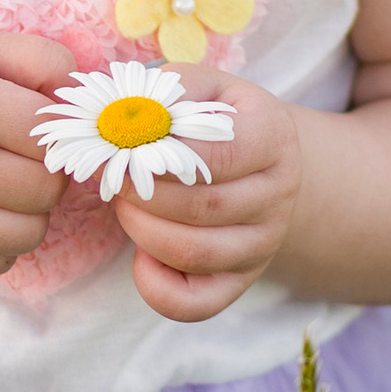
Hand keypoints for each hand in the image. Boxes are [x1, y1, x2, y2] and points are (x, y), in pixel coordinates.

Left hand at [111, 75, 302, 322]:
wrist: (257, 163)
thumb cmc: (212, 118)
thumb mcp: (198, 88)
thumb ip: (163, 92)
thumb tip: (119, 115)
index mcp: (272, 136)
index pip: (216, 156)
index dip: (157, 155)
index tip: (119, 147)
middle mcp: (278, 195)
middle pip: (202, 208)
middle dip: (140, 194)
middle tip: (112, 177)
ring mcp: (263, 244)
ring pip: (194, 254)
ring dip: (141, 231)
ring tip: (124, 205)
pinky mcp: (239, 281)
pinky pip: (195, 304)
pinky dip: (155, 286)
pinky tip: (140, 256)